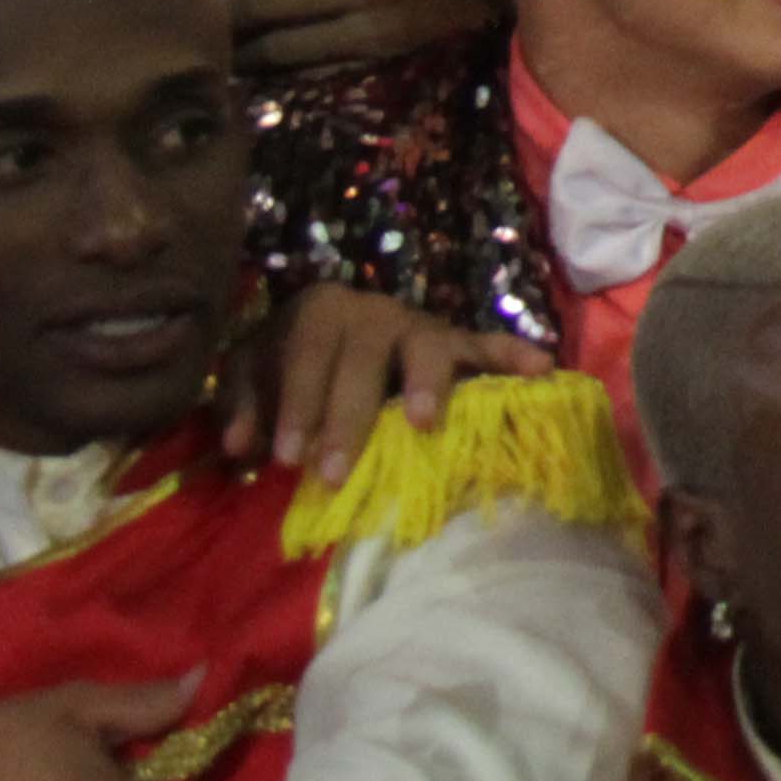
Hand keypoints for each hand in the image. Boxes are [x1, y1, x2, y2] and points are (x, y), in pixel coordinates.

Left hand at [221, 282, 549, 473]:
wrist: (325, 330)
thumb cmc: (286, 363)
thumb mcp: (250, 377)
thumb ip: (240, 408)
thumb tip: (239, 446)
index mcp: (318, 312)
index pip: (306, 354)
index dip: (295, 404)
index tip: (286, 457)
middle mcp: (371, 309)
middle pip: (363, 356)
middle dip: (348, 416)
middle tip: (334, 471)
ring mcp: (418, 324)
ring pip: (427, 345)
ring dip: (426, 382)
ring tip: (424, 422)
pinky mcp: (455, 340)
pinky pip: (487, 343)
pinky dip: (511, 354)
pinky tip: (540, 369)